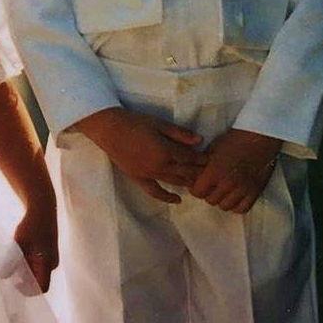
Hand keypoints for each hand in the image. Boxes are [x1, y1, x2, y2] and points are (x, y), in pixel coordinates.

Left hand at [10, 208, 58, 293]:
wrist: (43, 209)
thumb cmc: (32, 225)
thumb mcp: (19, 243)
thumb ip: (11, 261)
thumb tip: (2, 276)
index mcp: (47, 263)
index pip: (41, 287)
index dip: (28, 290)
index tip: (15, 283)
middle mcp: (51, 264)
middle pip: (38, 281)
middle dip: (24, 279)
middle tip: (10, 271)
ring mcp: (50, 258)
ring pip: (37, 272)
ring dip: (24, 270)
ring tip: (13, 259)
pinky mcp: (47, 253)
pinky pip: (37, 265)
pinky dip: (27, 264)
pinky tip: (18, 254)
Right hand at [72, 107, 205, 204]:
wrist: (109, 129)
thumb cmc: (135, 122)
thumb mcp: (159, 123)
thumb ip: (180, 134)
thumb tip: (200, 140)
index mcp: (165, 151)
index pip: (190, 158)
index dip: (202, 159)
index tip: (213, 160)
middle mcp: (159, 166)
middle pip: (185, 172)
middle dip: (199, 172)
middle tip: (211, 173)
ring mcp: (148, 174)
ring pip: (174, 182)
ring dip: (188, 183)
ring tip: (200, 183)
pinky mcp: (138, 178)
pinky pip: (154, 192)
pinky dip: (167, 197)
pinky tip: (177, 199)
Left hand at [190, 128, 280, 213]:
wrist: (259, 137)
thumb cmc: (235, 139)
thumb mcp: (213, 149)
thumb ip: (204, 165)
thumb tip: (194, 175)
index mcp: (215, 171)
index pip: (198, 192)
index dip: (196, 189)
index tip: (198, 185)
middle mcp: (228, 183)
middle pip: (211, 200)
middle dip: (208, 194)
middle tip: (211, 186)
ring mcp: (243, 189)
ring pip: (225, 206)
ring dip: (222, 200)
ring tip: (223, 191)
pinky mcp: (255, 191)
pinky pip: (242, 208)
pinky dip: (236, 205)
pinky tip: (235, 197)